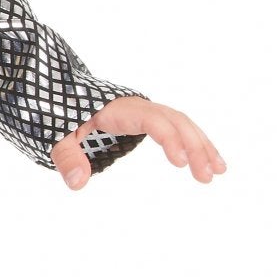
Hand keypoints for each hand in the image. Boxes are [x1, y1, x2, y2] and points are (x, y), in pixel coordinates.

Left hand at [52, 97, 225, 190]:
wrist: (62, 92)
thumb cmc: (61, 114)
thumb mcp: (57, 134)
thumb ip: (66, 156)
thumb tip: (78, 183)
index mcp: (118, 109)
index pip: (152, 120)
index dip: (168, 139)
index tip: (180, 162)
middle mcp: (139, 107)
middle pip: (176, 121)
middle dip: (195, 146)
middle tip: (206, 177)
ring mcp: (148, 112)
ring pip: (183, 124)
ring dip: (203, 145)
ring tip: (218, 172)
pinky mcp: (151, 120)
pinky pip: (179, 128)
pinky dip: (196, 143)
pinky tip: (210, 162)